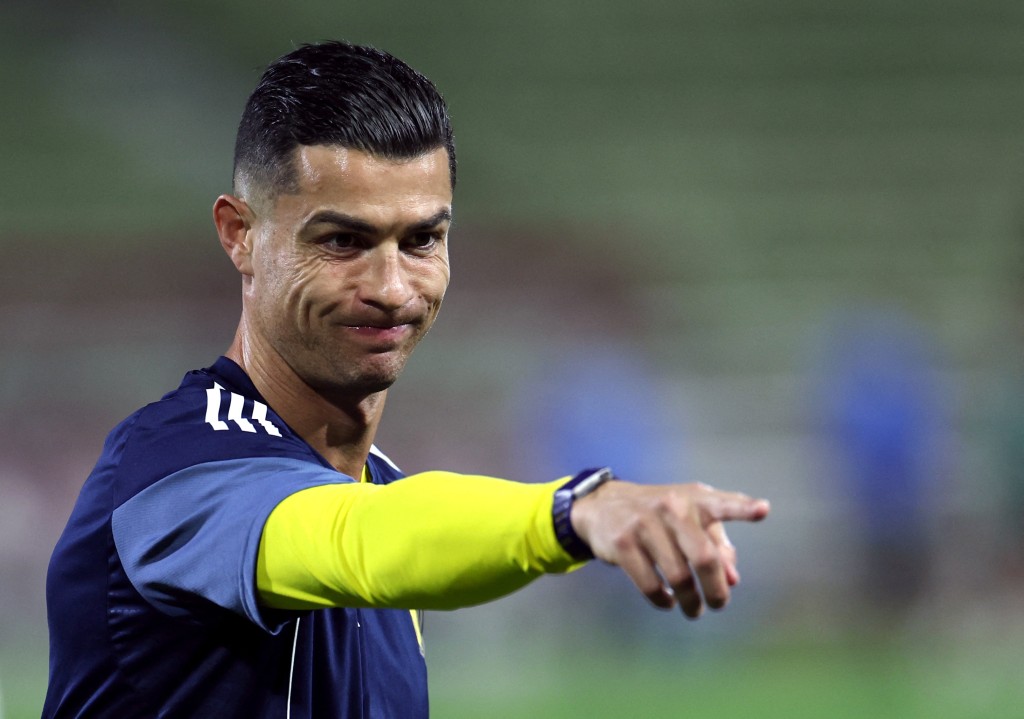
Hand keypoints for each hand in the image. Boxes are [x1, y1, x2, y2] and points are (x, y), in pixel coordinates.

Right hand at [570, 481, 769, 617]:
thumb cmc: (660, 515)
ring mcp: (644, 525)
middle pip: (704, 557)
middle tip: (719, 604)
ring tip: (694, 609)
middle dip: (716, 589)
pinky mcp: (623, 543)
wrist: (603, 505)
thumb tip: (733, 580)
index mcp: (693, 499)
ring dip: (690, 601)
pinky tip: (668, 602)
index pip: (722, 503)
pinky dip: (663, 600)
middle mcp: (671, 507)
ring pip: (678, 577)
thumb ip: (717, 545)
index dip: (743, 508)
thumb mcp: (689, 519)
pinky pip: (651, 584)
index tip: (764, 510)